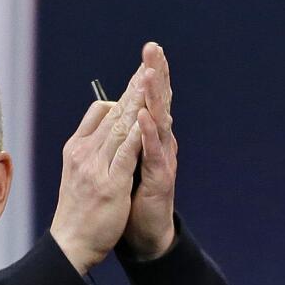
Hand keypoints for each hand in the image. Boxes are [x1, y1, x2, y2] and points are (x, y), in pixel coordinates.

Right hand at [49, 60, 150, 274]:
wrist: (69, 244)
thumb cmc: (77, 212)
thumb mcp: (77, 173)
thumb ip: (89, 149)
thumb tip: (102, 127)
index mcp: (76, 148)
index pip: (100, 112)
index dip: (123, 92)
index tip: (141, 72)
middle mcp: (84, 153)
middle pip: (113, 112)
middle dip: (134, 85)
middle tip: (151, 59)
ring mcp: (95, 167)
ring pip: (121, 126)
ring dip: (138, 100)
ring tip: (152, 76)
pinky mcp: (109, 184)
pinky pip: (126, 152)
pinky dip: (138, 132)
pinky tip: (149, 116)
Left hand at [123, 42, 176, 259]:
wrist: (145, 235)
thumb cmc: (135, 197)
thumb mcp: (127, 161)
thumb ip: (129, 139)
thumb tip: (123, 114)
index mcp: (151, 138)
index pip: (150, 100)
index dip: (150, 75)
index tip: (149, 49)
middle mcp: (161, 145)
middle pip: (160, 103)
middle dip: (157, 75)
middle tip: (154, 49)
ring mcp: (162, 161)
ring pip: (159, 123)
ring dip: (154, 98)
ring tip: (150, 73)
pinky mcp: (160, 180)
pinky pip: (153, 154)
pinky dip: (149, 135)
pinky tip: (145, 118)